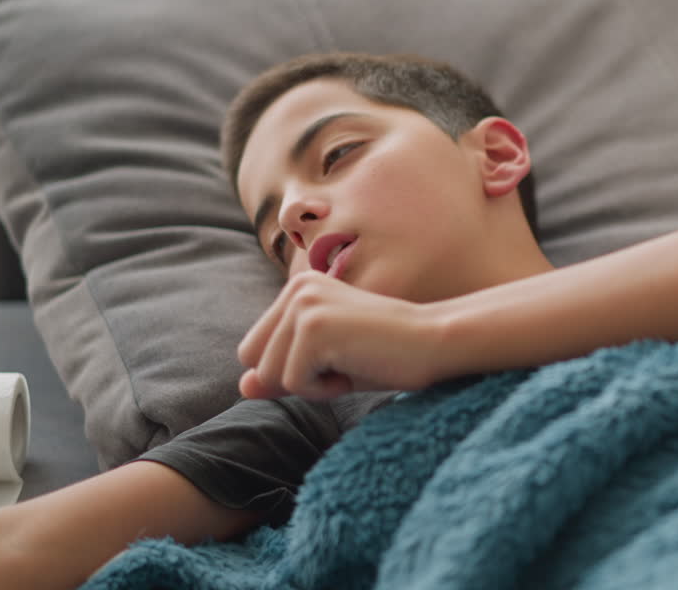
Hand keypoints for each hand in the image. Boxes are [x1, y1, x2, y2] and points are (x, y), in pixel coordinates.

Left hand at [237, 270, 442, 399]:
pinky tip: (358, 366)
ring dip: (313, 385)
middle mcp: (296, 288)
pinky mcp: (313, 328)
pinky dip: (325, 390)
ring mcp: (304, 305)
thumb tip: (243, 387)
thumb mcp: (327, 364)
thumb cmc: (389, 354)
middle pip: (256, 362)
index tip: (339, 356)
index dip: (291, 370)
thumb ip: (283, 371)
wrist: (434, 342)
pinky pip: (294, 383)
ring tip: (354, 362)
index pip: (255, 349)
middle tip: (346, 361)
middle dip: (296, 378)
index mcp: (299, 288)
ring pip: (271, 375)